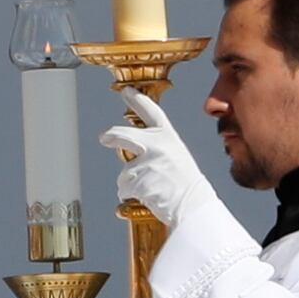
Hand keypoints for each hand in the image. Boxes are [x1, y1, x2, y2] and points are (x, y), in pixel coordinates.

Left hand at [108, 105, 222, 236]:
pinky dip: (129, 195)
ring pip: (124, 171)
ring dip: (131, 183)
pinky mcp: (137, 179)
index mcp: (169, 137)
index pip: (152, 112)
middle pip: (122, 135)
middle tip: (104, 137)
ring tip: (152, 189)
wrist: (194, 206)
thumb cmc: (186, 185)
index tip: (126, 91)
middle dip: (111, 136)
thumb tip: (130, 151)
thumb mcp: (177, 157)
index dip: (137, 100)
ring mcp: (146, 161)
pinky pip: (123, 188)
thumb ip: (158, 149)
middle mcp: (157, 144)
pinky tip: (148, 197)